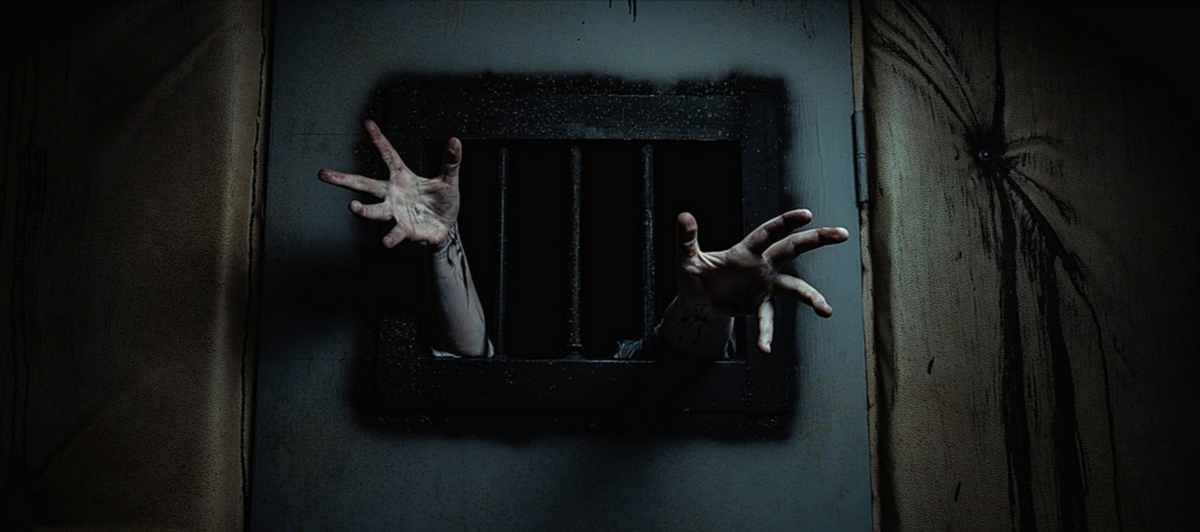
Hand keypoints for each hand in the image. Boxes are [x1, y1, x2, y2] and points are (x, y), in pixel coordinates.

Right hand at [318, 119, 462, 247]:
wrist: (446, 228)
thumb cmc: (442, 202)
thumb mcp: (449, 180)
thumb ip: (450, 161)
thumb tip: (455, 141)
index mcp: (402, 178)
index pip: (389, 155)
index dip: (378, 140)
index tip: (368, 124)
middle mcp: (393, 195)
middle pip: (365, 184)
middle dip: (344, 179)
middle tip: (324, 174)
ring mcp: (396, 213)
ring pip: (375, 211)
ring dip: (364, 210)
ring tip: (353, 207)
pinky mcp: (405, 230)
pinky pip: (396, 233)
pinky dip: (391, 237)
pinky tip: (385, 241)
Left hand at [674, 209, 848, 352]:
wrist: (698, 302)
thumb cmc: (695, 276)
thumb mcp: (687, 258)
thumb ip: (686, 238)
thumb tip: (683, 216)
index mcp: (745, 251)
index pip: (768, 233)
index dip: (786, 223)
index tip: (807, 214)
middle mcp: (761, 266)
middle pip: (793, 249)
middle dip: (817, 239)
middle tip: (842, 233)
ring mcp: (764, 286)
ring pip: (795, 288)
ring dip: (811, 298)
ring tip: (826, 311)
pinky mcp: (760, 305)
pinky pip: (768, 320)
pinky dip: (766, 334)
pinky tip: (765, 349)